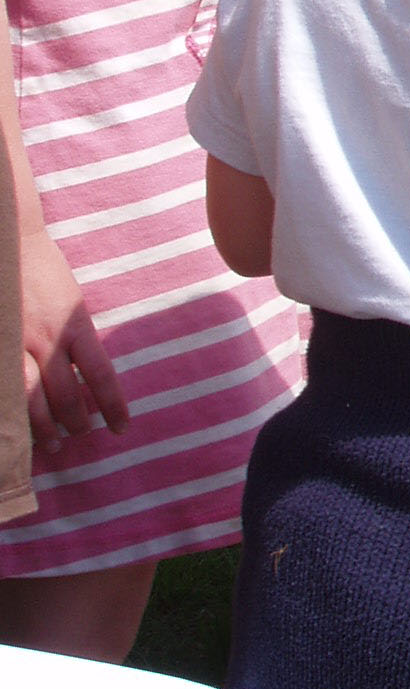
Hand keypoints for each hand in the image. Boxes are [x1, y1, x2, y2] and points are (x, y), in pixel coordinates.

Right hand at [19, 224, 127, 446]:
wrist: (9, 244)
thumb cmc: (43, 271)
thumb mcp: (71, 301)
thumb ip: (77, 336)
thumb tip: (86, 373)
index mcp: (74, 325)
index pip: (101, 377)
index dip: (113, 407)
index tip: (121, 428)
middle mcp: (47, 339)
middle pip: (66, 396)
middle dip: (76, 422)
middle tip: (80, 435)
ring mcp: (15, 345)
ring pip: (31, 401)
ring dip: (44, 428)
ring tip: (52, 444)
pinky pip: (6, 388)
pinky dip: (14, 409)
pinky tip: (18, 424)